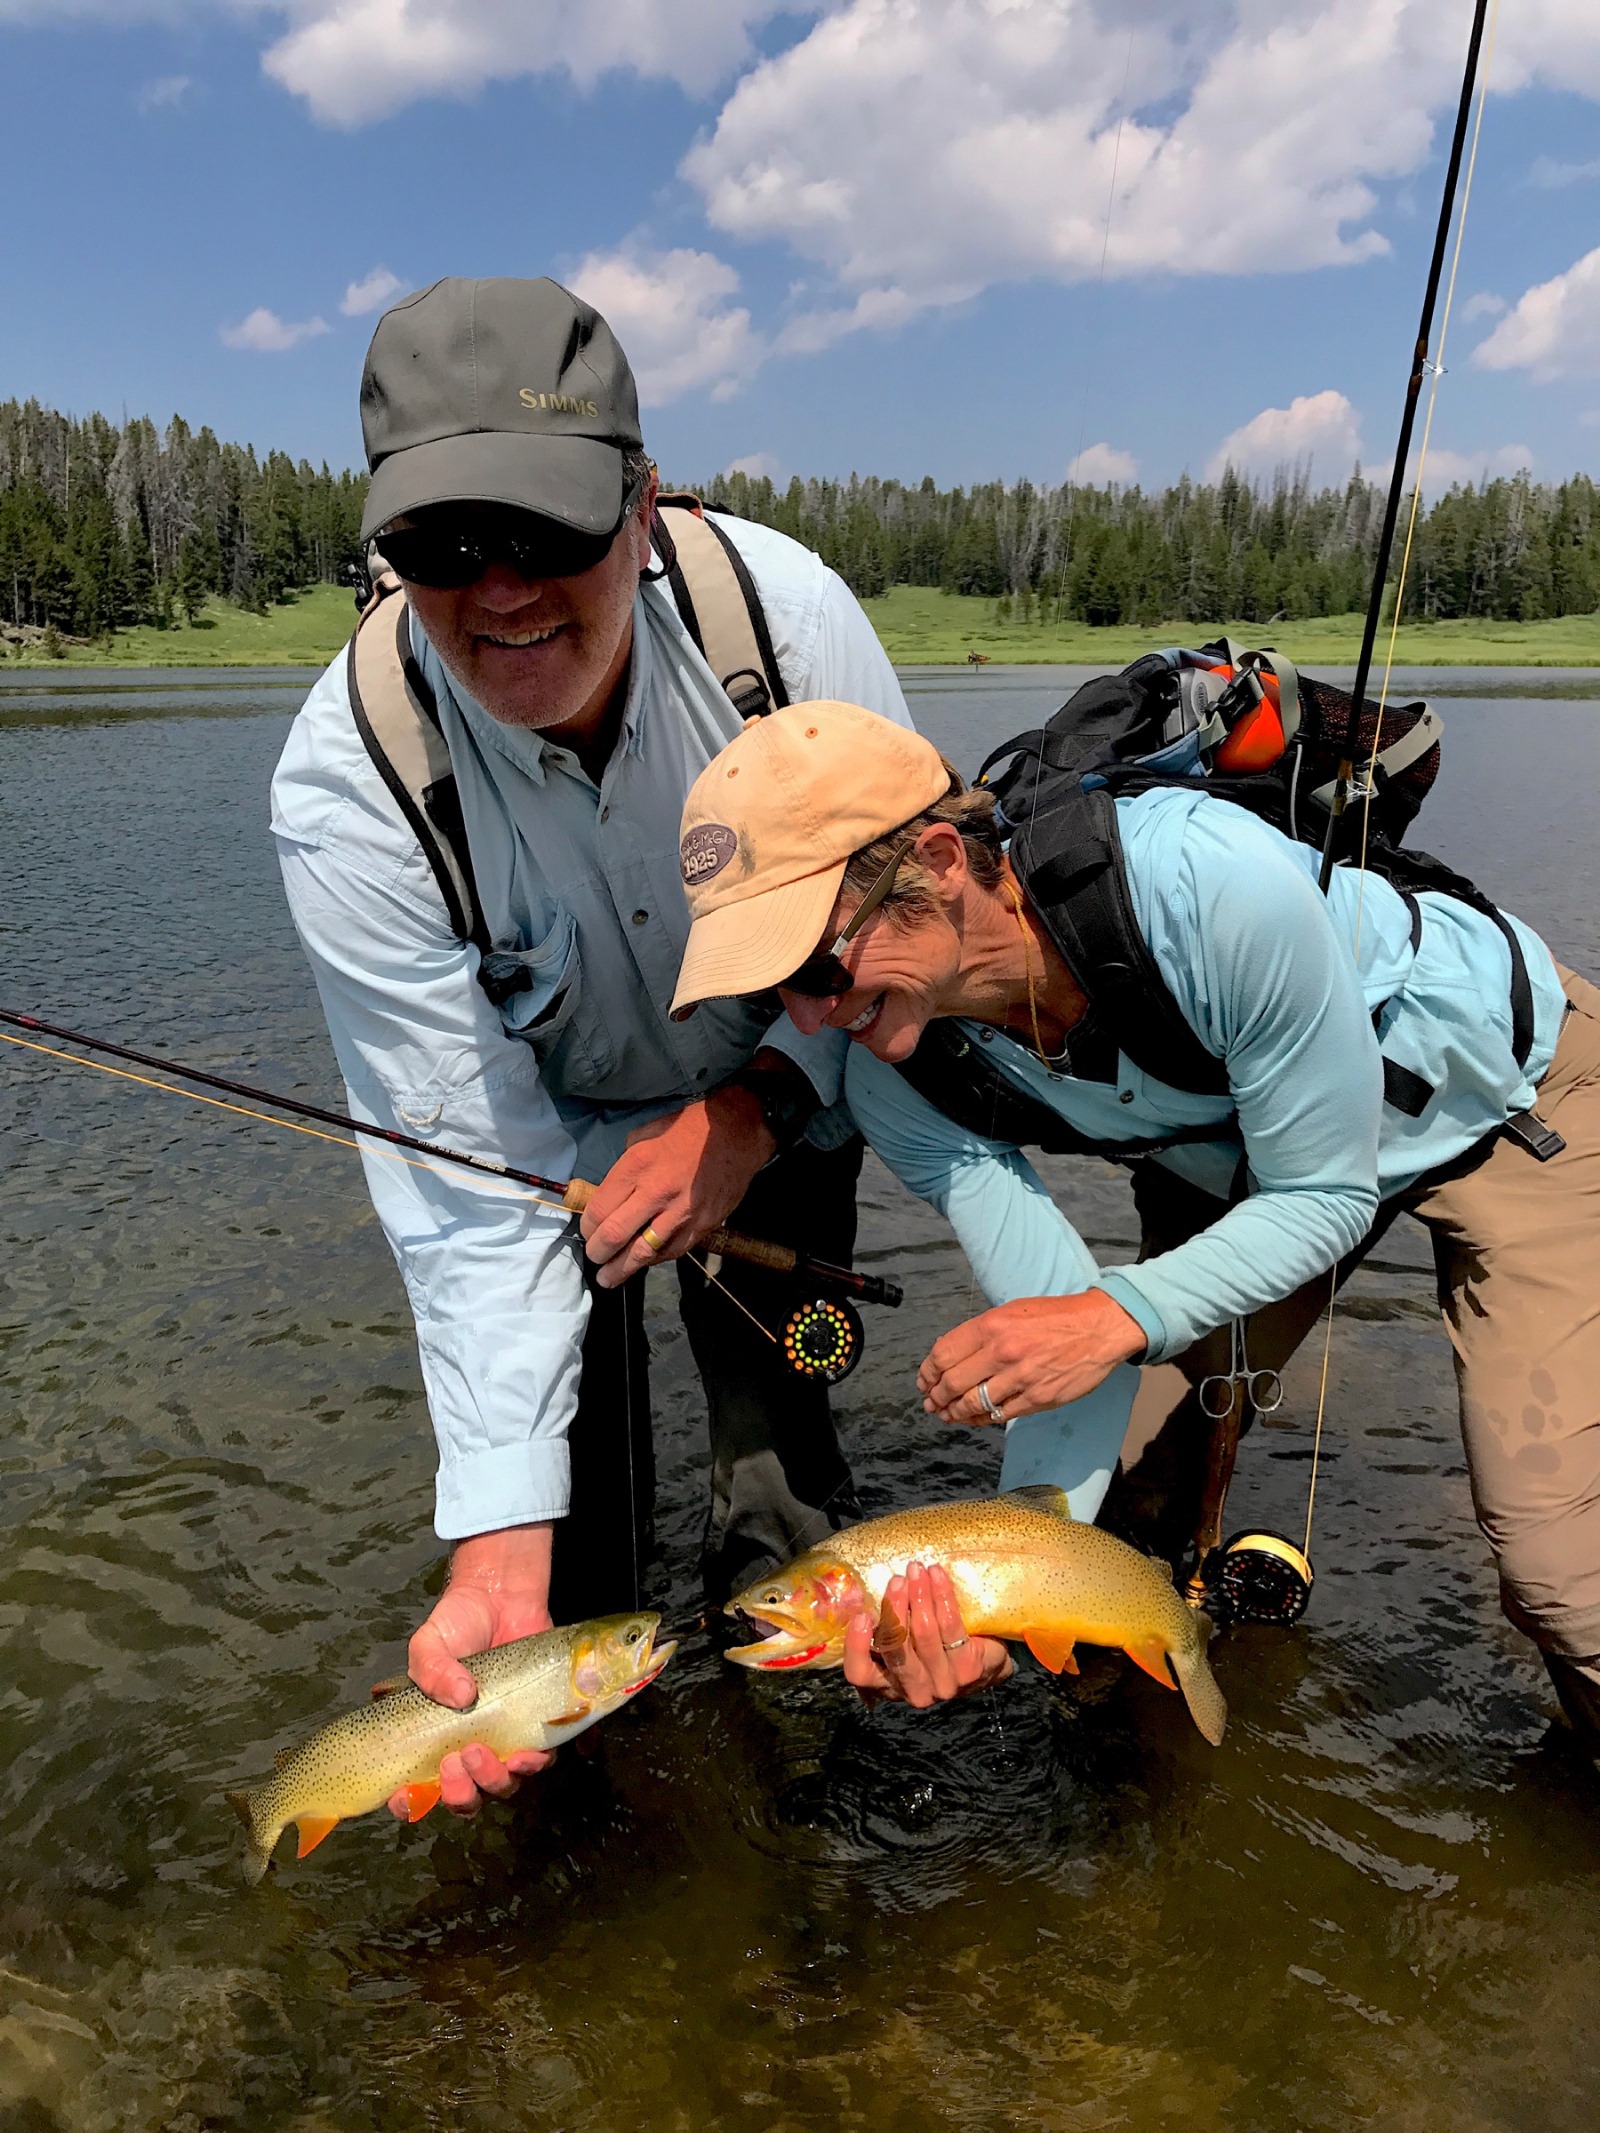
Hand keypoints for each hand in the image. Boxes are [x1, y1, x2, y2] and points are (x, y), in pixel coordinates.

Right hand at [389, 1523, 555, 1819]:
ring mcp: (505, 1739)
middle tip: (460, 1759)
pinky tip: (534, 1749)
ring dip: (499, 1780)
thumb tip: (460, 1697)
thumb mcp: (428, 1644)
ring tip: (498, 1755)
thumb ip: (431, 1670)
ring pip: (505, 1784)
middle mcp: (468, 1748)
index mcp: (434, 1739)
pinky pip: (544, 1756)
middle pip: (467, 1797)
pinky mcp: (538, 1724)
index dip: (410, 1802)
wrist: (501, 1597)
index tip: (409, 1794)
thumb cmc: (458, 1624)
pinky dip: (540, 1760)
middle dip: (463, 1793)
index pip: (416, 1788)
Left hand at [580, 1081, 775, 1288]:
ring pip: (643, 1252)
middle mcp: (655, 1193)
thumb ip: (626, 1166)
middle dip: (598, 1253)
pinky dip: (654, 1259)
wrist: (736, 1133)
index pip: (599, 1210)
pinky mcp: (702, 1225)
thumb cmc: (688, 1129)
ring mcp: (681, 1213)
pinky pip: (672, 1251)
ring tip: (608, 1279)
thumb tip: (613, 1192)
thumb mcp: (645, 1135)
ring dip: (621, 1270)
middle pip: (615, 1235)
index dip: (588, 1227)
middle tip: (594, 1258)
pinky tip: (644, 1263)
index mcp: (637, 1167)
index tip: (588, 1232)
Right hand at [842, 1562, 1012, 1708]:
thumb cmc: (937, 1644)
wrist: (987, 1660)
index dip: (856, 1647)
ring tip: (918, 1571)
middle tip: (898, 1579)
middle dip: (895, 1608)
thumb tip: (863, 1587)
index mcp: (889, 1683)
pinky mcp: (968, 1669)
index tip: (861, 1615)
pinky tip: (938, 1576)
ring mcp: (943, 1682)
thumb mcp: (907, 1641)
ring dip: (920, 1596)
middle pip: (896, 1650)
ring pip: (924, 1635)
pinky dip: (942, 1596)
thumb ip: (887, 1626)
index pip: (860, 1674)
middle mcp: (914, 1689)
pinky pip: (951, 1626)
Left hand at [917, 1291, 1145, 1425]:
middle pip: (953, 1382)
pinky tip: (973, 1420)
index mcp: (993, 1325)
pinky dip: (981, 1420)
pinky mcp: (1038, 1399)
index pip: (944, 1353)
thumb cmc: (1055, 1317)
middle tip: (931, 1402)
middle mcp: (1002, 1352)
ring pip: (973, 1404)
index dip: (928, 1372)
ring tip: (946, 1415)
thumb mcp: (1012, 1311)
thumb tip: (950, 1353)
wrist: (1099, 1328)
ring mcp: (1021, 1378)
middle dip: (936, 1396)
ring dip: (954, 1413)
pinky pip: (1000, 1415)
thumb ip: (981, 1332)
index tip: (924, 1380)